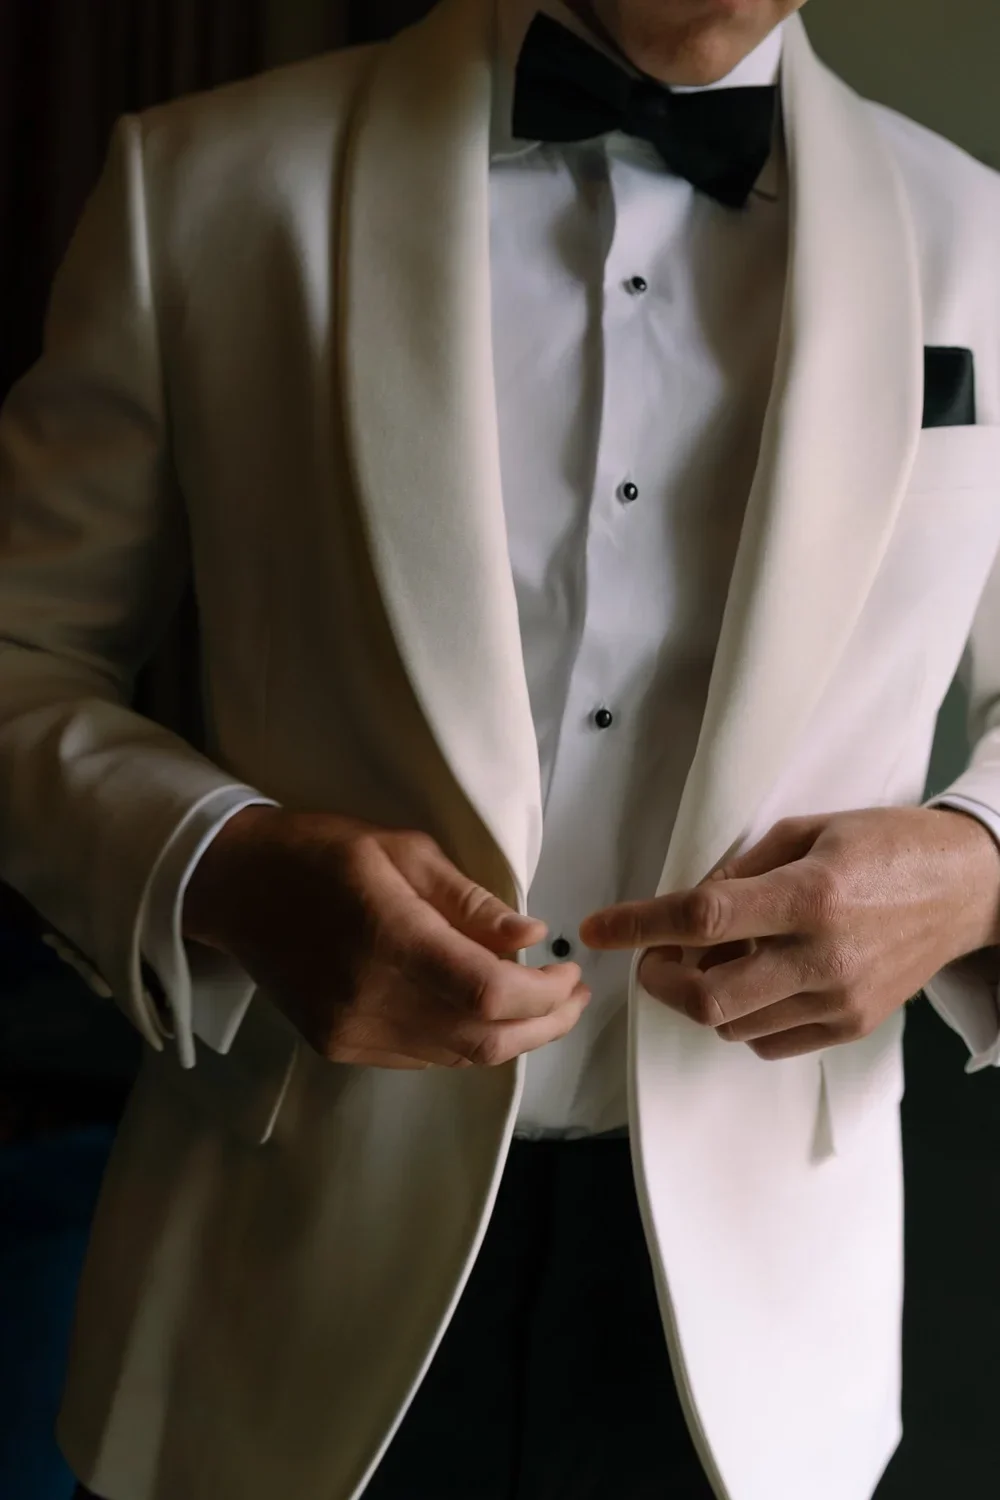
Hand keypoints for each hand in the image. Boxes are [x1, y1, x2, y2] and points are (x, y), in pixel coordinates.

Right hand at [183, 807, 589, 1069]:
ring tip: (543, 1006)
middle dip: (543, 1025)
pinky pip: (423, 1058)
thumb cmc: (321, 852)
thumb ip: (469, 901)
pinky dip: (466, 1042)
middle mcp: (368, 998)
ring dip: (511, 1038)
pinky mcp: (339, 1046)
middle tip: (575, 998)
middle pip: (481, 1039)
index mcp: (387, 937)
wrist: (235, 887)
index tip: (570, 973)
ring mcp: (350, 1031)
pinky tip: (485, 1015)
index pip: (487, 993)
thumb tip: (531, 938)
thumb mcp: (402, 850)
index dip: (542, 995)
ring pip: (457, 1057)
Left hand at [577, 806, 999, 1060]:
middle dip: (661, 982)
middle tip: (655, 957)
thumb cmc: (887, 846)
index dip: (638, 926)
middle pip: (708, 996)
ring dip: (702, 996)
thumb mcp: (809, 830)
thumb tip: (686, 906)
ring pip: (731, 1025)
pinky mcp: (850, 1026)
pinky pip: (766, 1042)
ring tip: (716, 960)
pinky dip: (741, 1018)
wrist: (967, 888)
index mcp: (809, 894)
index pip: (702, 918)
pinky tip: (754, 982)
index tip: (597, 929)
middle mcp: (822, 956)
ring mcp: (839, 1000)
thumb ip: (743, 869)